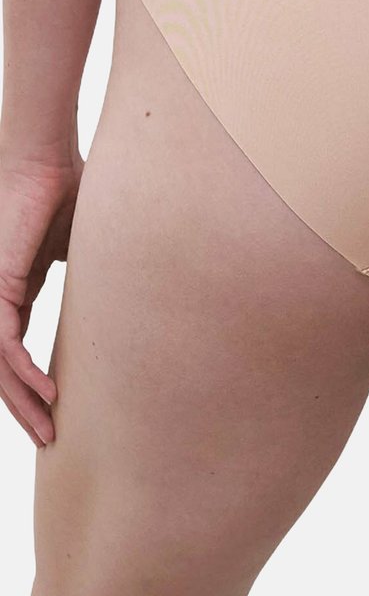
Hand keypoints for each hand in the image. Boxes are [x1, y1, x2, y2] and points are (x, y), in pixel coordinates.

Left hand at [0, 155, 82, 446]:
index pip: (15, 351)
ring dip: (22, 400)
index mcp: (14, 287)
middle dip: (24, 407)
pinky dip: (23, 371)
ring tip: (48, 429)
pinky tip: (47, 393)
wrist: (46, 156)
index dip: (32, 385)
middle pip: (1, 366)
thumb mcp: (86, 249)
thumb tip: (129, 303)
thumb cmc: (70, 189)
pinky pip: (3, 341)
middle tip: (49, 440)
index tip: (57, 412)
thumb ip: (94, 280)